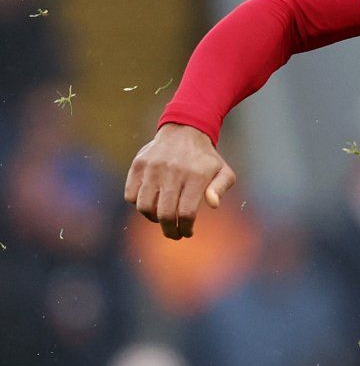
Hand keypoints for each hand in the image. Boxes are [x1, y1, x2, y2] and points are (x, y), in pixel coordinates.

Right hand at [124, 123, 237, 239]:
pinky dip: (138, 204)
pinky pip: (130, 195)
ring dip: (152, 219)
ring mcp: (152, 168)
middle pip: (164, 213)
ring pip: (144, 206)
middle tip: (174, 234)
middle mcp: (172, 172)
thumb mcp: (223, 171)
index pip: (186, 212)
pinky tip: (150, 204)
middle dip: (169, 230)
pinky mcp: (138, 165)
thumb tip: (213, 205)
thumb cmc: (205, 158)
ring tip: (162, 218)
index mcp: (195, 176)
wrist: (184, 130)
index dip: (185, 228)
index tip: (187, 233)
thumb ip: (220, 188)